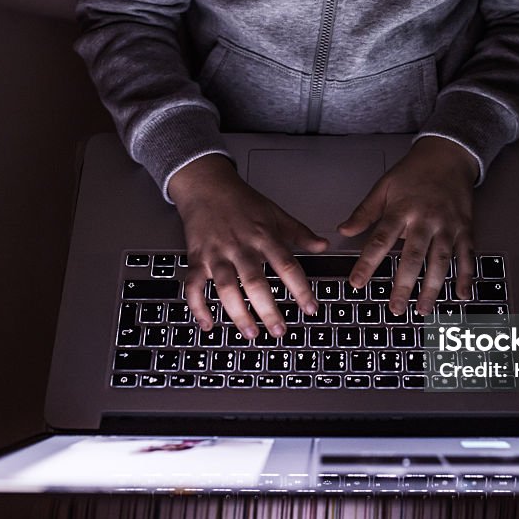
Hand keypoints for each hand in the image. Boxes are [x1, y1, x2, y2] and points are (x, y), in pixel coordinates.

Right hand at [168, 155, 327, 338]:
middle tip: (280, 331)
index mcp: (264, 237)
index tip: (311, 308)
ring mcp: (218, 254)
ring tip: (252, 333)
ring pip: (227, 288)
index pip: (287, 266)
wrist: (206, 185)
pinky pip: (194, 286)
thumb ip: (299, 233)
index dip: (300, 289)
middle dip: (269, 309)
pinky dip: (198, 307)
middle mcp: (241, 247)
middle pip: (256, 282)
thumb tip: (324, 245)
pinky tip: (208, 324)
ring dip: (238, 314)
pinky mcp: (198, 258)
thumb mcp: (275, 213)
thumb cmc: (242, 201)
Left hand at [338, 137, 477, 315]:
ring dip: (432, 288)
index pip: (380, 241)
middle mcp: (425, 220)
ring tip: (422, 309)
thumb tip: (343, 230)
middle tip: (394, 308)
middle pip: (413, 257)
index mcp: (401, 210)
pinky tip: (461, 295)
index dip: (367, 264)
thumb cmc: (414, 172)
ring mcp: (448, 226)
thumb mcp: (383, 187)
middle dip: (403, 285)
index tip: (357, 283)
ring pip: (440, 261)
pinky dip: (465, 276)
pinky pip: (466, 256)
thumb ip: (364, 212)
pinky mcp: (465, 229)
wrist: (448, 155)